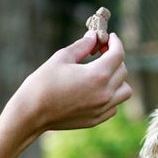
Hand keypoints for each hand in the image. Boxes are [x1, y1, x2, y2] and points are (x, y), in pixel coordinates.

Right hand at [9, 32, 131, 134]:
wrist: (32, 113)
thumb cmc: (43, 83)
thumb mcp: (61, 58)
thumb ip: (82, 46)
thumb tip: (93, 37)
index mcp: (97, 75)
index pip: (118, 55)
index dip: (116, 43)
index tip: (111, 38)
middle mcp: (105, 93)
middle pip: (123, 71)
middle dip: (115, 58)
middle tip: (102, 52)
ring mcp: (102, 108)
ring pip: (125, 91)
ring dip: (118, 80)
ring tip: (103, 74)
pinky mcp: (97, 119)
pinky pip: (114, 106)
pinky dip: (111, 96)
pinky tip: (97, 91)